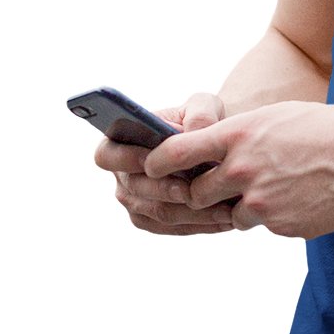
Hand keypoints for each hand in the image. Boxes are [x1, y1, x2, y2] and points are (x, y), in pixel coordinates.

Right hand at [93, 92, 238, 235]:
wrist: (217, 146)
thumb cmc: (203, 121)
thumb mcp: (204, 105)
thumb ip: (199, 113)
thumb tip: (193, 133)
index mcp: (118, 142)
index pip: (106, 155)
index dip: (126, 158)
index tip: (156, 157)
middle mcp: (122, 175)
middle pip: (136, 189)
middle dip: (168, 189)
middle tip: (196, 189)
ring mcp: (135, 202)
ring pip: (159, 213)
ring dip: (191, 211)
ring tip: (223, 207)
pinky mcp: (155, 222)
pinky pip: (174, 228)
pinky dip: (201, 224)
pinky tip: (227, 217)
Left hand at [141, 99, 333, 239]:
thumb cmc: (324, 128)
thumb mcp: (274, 118)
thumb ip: (238, 138)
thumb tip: (211, 157)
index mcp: (238, 136)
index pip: (176, 152)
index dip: (156, 163)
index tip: (149, 167)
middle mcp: (242, 169)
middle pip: (196, 194)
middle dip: (202, 193)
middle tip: (218, 187)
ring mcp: (261, 202)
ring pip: (232, 215)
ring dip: (244, 207)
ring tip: (276, 187)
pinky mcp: (281, 225)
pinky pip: (265, 225)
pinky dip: (276, 215)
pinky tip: (300, 196)